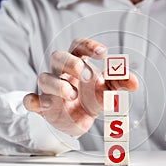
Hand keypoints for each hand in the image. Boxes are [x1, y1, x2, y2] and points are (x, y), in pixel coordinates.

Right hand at [23, 38, 137, 135]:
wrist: (78, 120)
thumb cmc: (91, 98)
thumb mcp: (107, 90)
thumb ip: (120, 83)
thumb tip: (134, 82)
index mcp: (78, 63)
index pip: (78, 46)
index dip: (88, 46)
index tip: (103, 53)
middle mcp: (62, 73)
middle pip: (58, 56)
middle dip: (71, 63)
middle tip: (87, 75)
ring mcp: (50, 89)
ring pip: (44, 77)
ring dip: (57, 85)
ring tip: (72, 95)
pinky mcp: (42, 105)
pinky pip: (30, 100)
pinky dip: (34, 101)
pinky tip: (43, 105)